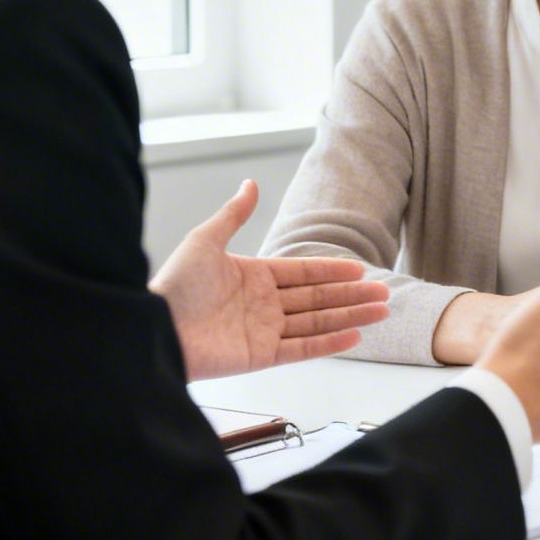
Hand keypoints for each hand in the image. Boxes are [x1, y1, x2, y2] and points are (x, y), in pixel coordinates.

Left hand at [150, 180, 388, 380]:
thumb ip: (234, 215)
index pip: (302, 273)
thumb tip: (250, 184)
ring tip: (381, 312)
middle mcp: (263, 304)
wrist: (155, 327)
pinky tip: (355, 336)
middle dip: (352, 296)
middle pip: (317, 298)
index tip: (359, 269)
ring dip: (350, 316)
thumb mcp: (205, 241)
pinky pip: (302, 348)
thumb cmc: (174, 285)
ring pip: (317, 322)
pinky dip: (330, 343)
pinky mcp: (261, 355)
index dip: (331, 270)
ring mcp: (264, 330)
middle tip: (384, 293)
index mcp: (252, 277)